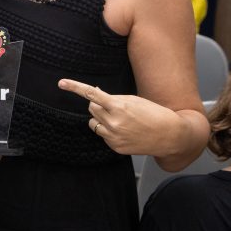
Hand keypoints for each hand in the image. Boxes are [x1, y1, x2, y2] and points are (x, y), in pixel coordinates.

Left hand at [57, 79, 184, 155]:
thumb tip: (95, 94)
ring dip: (101, 118)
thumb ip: (113, 98)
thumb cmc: (154, 114)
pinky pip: (103, 135)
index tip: (61, 83)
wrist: (169, 135)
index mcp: (118, 106)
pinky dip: (108, 131)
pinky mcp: (115, 147)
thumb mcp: (133, 100)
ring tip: (119, 120)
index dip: (74, 87)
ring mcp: (113, 137)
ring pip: (94, 123)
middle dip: (98, 106)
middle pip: (91, 108)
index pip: (91, 94)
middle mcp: (113, 122)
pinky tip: (124, 131)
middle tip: (113, 107)